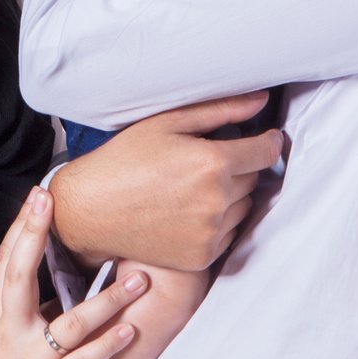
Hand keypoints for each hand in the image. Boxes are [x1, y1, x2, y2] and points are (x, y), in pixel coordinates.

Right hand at [0, 187, 145, 358]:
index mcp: (0, 312)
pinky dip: (108, 346)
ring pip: (71, 323)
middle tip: (56, 202)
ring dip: (107, 299)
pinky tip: (130, 330)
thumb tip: (55, 266)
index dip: (22, 225)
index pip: (8, 260)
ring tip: (139, 279)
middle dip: (36, 236)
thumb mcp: (0, 330)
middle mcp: (13, 330)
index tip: (39, 194)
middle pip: (21, 275)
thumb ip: (24, 300)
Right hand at [49, 92, 282, 269]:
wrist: (89, 209)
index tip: (263, 139)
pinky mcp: (202, 257)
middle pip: (254, 179)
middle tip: (207, 162)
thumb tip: (261, 101)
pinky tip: (188, 210)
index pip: (266, 152)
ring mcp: (211, 233)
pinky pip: (228, 234)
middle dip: (240, 167)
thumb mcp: (167, 123)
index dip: (268, 142)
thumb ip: (220, 110)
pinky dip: (217, 221)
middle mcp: (217, 201)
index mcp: (212, 163)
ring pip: (243, 207)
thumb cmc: (124, 159)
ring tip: (194, 187)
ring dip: (231, 195)